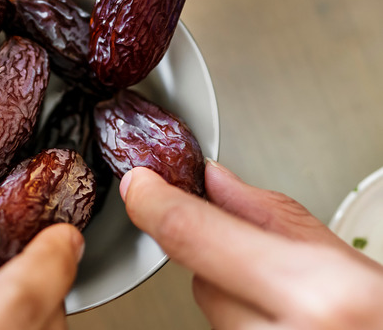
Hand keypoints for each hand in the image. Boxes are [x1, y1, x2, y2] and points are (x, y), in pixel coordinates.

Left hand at [120, 160, 382, 328]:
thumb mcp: (355, 263)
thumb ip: (273, 218)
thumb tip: (212, 181)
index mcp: (320, 299)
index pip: (194, 235)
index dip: (156, 203)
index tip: (140, 186)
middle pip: (201, 280)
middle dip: (224, 264)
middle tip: (279, 273)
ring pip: (213, 316)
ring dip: (240, 305)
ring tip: (303, 316)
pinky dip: (249, 327)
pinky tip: (294, 329)